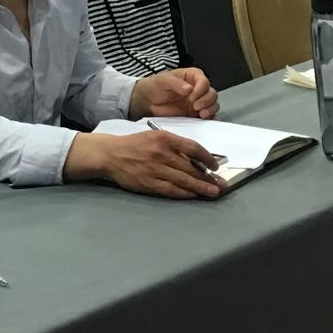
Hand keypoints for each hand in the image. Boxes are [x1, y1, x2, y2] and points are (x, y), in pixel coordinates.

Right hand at [75, 130, 221, 200]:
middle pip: (191, 167)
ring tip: (213, 192)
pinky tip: (193, 195)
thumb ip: (173, 146)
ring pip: (184, 180)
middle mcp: (161, 153)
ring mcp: (155, 169)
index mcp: (164, 138)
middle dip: (208, 177)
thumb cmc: (134, 144)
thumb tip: (196, 158)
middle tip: (221, 184)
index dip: (207, 158)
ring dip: (201, 187)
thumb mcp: (154, 137)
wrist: (110, 154)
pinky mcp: (149, 183)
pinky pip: (171, 190)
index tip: (216, 166)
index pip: (192, 148)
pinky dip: (184, 193)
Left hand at [137, 67, 218, 119]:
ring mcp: (199, 102)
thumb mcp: (163, 80)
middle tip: (195, 107)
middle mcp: (198, 89)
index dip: (201, 89)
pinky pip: (209, 116)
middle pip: (212, 93)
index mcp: (192, 77)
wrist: (148, 101)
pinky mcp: (196, 114)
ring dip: (210, 109)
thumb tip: (189, 89)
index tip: (191, 97)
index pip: (204, 81)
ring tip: (201, 114)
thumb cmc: (156, 86)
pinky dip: (211, 118)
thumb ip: (176, 83)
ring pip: (213, 104)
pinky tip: (205, 120)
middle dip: (207, 101)